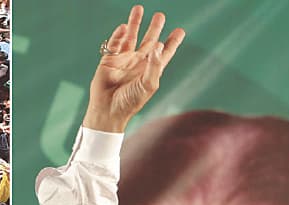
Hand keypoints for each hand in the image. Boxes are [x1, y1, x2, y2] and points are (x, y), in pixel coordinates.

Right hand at [83, 5, 184, 132]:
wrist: (108, 110)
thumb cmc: (130, 102)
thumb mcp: (148, 84)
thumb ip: (155, 65)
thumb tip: (157, 45)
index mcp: (150, 70)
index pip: (164, 53)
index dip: (172, 42)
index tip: (179, 31)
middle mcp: (138, 63)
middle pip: (149, 41)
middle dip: (154, 28)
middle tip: (160, 16)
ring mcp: (123, 60)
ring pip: (130, 37)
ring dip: (135, 24)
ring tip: (139, 9)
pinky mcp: (109, 60)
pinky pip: (114, 44)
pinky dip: (118, 35)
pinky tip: (123, 27)